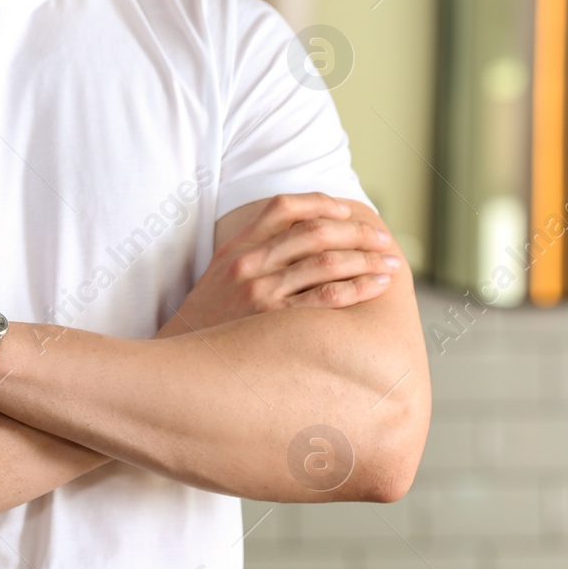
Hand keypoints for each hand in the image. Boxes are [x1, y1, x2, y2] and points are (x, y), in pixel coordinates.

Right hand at [158, 193, 400, 336]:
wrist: (178, 366)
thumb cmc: (205, 325)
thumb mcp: (217, 279)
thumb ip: (249, 257)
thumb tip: (294, 245)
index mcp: (236, 248)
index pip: (282, 207)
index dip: (320, 202)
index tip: (347, 210)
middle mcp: (249, 264)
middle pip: (314, 231)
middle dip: (357, 232)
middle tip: (383, 239)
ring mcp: (261, 293)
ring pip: (326, 262)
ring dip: (366, 258)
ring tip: (390, 264)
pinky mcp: (273, 322)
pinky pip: (326, 297)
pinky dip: (357, 287)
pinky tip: (375, 286)